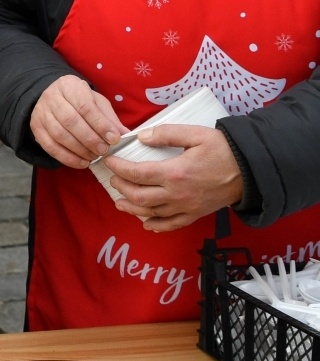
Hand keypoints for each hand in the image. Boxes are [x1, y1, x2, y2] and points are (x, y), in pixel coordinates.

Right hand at [30, 74, 125, 167]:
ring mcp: (41, 112)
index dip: (100, 124)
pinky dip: (67, 157)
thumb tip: (125, 135)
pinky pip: (50, 146)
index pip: (85, 106)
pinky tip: (82, 162)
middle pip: (70, 121)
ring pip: (59, 135)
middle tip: (104, 150)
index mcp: (69, 85)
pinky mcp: (36, 128)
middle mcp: (51, 96)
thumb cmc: (81, 101)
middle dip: (90, 139)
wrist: (54, 99)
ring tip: (95, 156)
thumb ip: (109, 118)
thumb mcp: (97, 102)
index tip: (114, 138)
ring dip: (79, 150)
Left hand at [106, 124, 242, 231]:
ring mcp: (187, 207)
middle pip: (139, 197)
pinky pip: (172, 225)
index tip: (109, 161)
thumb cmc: (223, 150)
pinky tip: (146, 224)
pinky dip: (156, 226)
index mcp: (175, 173)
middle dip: (121, 188)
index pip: (137, 173)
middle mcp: (178, 194)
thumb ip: (166, 134)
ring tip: (119, 202)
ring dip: (132, 209)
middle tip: (113, 179)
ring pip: (151, 214)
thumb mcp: (195, 134)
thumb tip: (141, 137)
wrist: (251, 171)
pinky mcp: (196, 214)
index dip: (119, 168)